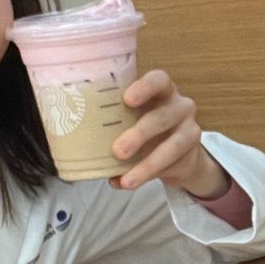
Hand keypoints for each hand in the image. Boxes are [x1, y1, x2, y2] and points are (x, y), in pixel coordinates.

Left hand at [111, 69, 229, 197]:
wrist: (181, 155)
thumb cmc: (147, 128)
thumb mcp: (132, 119)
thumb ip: (112, 122)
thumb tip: (72, 139)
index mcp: (162, 91)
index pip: (158, 80)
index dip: (145, 88)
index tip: (127, 100)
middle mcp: (180, 106)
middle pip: (162, 116)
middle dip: (140, 134)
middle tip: (118, 150)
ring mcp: (190, 130)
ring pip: (173, 145)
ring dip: (147, 163)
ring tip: (126, 179)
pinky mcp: (192, 155)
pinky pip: (171, 166)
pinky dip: (148, 176)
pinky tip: (128, 183)